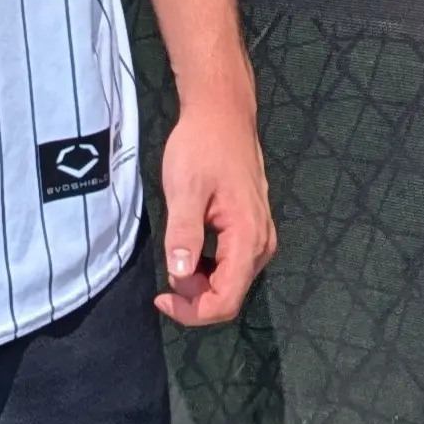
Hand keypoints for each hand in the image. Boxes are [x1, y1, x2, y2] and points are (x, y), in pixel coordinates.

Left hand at [154, 90, 276, 325]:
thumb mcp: (185, 187)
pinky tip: (188, 248)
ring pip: (232, 280)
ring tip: (174, 258)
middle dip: (195, 297)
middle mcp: (262, 244)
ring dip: (201, 282)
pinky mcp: (253, 228)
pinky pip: (232, 263)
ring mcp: (260, 236)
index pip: (226, 300)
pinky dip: (208, 267)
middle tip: (163, 277)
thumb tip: (179, 278)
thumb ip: (184, 233)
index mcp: (248, 238)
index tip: (161, 298)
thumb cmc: (201, 145)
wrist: (222, 112)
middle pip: (230, 294)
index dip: (193, 311)